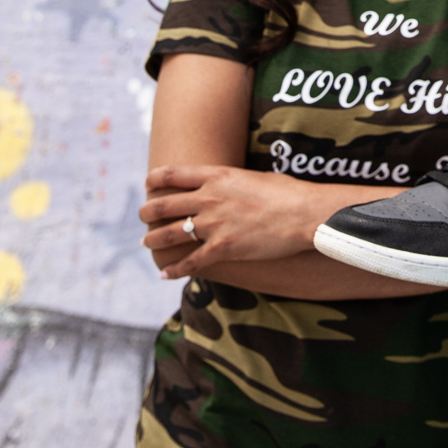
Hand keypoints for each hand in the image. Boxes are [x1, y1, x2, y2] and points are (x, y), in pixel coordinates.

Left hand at [137, 164, 351, 280]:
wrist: (305, 214)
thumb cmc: (288, 192)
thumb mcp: (253, 176)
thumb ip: (232, 181)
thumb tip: (230, 185)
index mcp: (215, 176)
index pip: (171, 174)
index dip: (154, 180)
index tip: (147, 185)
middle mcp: (208, 198)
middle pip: (163, 204)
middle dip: (147, 212)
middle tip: (142, 217)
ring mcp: (214, 224)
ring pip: (170, 232)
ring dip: (154, 239)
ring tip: (145, 242)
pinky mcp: (223, 248)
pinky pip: (191, 261)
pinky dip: (175, 269)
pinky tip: (164, 274)